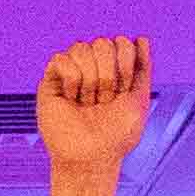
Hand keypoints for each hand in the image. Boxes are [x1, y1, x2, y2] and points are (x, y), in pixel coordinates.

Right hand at [39, 37, 153, 172]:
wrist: (91, 157)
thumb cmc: (116, 135)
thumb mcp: (139, 100)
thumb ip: (143, 68)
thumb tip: (142, 38)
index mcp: (115, 69)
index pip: (122, 43)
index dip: (125, 65)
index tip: (123, 92)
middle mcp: (93, 67)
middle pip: (102, 42)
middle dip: (108, 75)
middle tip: (104, 100)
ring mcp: (72, 72)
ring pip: (81, 47)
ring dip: (90, 79)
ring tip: (87, 101)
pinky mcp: (51, 81)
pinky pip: (60, 58)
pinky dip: (71, 80)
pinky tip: (71, 98)